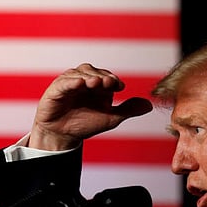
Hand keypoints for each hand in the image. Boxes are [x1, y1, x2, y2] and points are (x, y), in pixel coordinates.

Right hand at [28, 63, 153, 150]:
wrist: (63, 135)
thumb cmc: (85, 124)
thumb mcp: (110, 118)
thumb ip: (128, 110)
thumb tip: (150, 105)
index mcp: (98, 85)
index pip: (107, 76)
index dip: (113, 79)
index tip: (119, 86)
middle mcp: (84, 80)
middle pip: (93, 71)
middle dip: (101, 75)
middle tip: (107, 82)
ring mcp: (69, 83)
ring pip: (79, 73)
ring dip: (87, 76)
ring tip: (94, 83)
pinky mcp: (56, 89)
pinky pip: (64, 82)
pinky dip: (71, 81)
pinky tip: (79, 83)